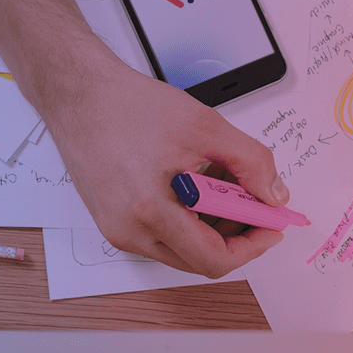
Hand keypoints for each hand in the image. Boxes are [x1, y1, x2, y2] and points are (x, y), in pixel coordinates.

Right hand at [41, 58, 288, 277]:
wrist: (79, 94)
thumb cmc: (127, 105)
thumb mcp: (204, 126)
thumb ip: (250, 162)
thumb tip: (273, 195)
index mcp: (149, 211)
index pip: (213, 259)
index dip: (252, 246)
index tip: (271, 225)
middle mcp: (128, 230)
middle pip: (198, 258)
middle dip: (234, 233)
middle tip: (253, 200)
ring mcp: (116, 228)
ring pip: (179, 247)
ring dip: (210, 224)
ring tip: (221, 181)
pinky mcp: (110, 219)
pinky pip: (159, 233)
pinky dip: (186, 216)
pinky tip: (195, 181)